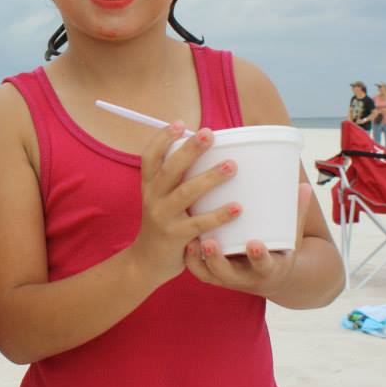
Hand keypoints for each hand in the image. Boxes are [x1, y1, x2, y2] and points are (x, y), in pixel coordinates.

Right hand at [130, 123, 240, 282]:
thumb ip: (177, 180)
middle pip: (169, 169)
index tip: (180, 124)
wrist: (147, 262)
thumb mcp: (161, 199)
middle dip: (189, 149)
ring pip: (185, 193)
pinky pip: (200, 223)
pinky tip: (238, 208)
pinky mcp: (175, 237)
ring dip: (209, 177)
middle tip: (210, 133)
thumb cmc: (164, 224)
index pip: (149, 156)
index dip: (162, 138)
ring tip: (232, 165)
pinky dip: (219, 215)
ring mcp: (162, 217)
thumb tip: (210, 154)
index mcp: (149, 186)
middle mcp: (152, 198)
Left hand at [184, 184, 313, 296]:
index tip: (254, 243)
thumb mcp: (289, 238)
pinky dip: (188, 257)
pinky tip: (180, 237)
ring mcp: (223, 278)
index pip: (264, 266)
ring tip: (189, 239)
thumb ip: (295, 213)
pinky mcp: (209, 273)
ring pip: (206, 273)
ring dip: (196, 258)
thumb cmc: (278, 250)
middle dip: (216, 259)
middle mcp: (243, 278)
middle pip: (227, 274)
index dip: (259, 257)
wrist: (268, 278)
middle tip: (209, 242)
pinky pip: (195, 268)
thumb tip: (304, 185)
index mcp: (267, 269)